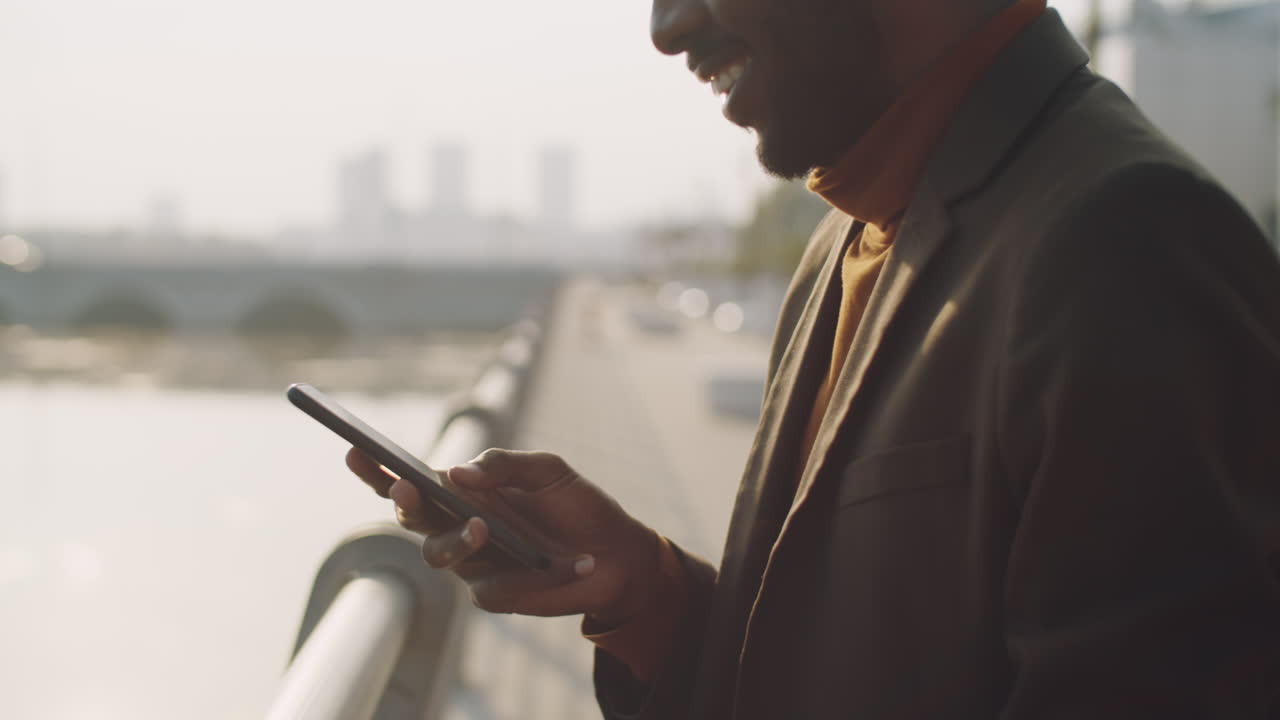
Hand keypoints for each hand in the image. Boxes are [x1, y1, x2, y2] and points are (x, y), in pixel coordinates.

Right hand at [347, 447, 662, 622]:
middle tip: (408, 486)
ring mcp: (475, 562)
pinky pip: (487, 588)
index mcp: (465, 491)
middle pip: (411, 516)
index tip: (354, 449)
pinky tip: (563, 565)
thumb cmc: (577, 505)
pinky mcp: (496, 594)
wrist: (617, 552)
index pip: (412, 479)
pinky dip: (525, 575)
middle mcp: (460, 525)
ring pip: (437, 554)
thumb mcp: (548, 471)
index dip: (378, 468)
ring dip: (454, 540)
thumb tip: (457, 472)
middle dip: (403, 500)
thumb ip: (504, 466)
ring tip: (483, 527)